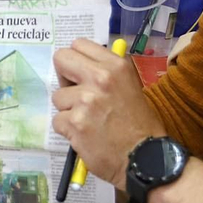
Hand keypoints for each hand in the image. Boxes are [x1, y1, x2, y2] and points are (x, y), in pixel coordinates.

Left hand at [51, 38, 165, 187]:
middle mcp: (100, 78)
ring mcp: (86, 100)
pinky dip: (69, 130)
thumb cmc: (139, 125)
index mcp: (115, 66)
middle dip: (63, 77)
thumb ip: (106, 74)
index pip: (79, 45)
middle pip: (61, 59)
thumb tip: (81, 66)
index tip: (80, 75)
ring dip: (68, 110)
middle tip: (75, 94)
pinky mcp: (75, 123)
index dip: (76, 61)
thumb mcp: (130, 87)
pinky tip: (86, 135)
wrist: (145, 158)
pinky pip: (58, 121)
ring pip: (58, 97)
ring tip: (89, 122)